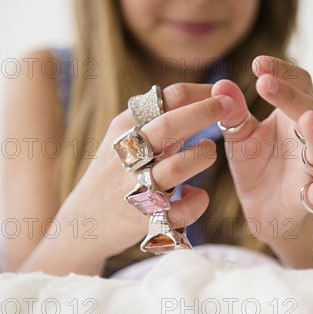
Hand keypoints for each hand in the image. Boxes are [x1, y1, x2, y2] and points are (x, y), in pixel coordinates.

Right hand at [54, 83, 231, 258]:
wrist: (83, 220)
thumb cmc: (116, 171)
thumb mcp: (128, 137)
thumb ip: (161, 119)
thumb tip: (207, 96)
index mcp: (125, 126)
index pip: (167, 98)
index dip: (202, 92)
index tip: (225, 93)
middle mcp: (127, 153)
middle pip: (170, 125)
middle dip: (205, 113)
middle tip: (229, 108)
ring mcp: (133, 186)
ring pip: (177, 168)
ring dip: (202, 157)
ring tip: (209, 151)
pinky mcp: (142, 217)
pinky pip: (180, 210)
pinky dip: (197, 201)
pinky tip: (196, 194)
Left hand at [211, 56, 312, 247]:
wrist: (262, 209)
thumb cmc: (257, 166)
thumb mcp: (241, 137)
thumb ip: (233, 113)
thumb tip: (221, 85)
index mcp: (291, 115)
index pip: (297, 83)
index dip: (281, 71)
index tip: (257, 64)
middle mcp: (309, 135)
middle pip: (308, 107)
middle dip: (288, 95)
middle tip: (264, 83)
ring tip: (306, 119)